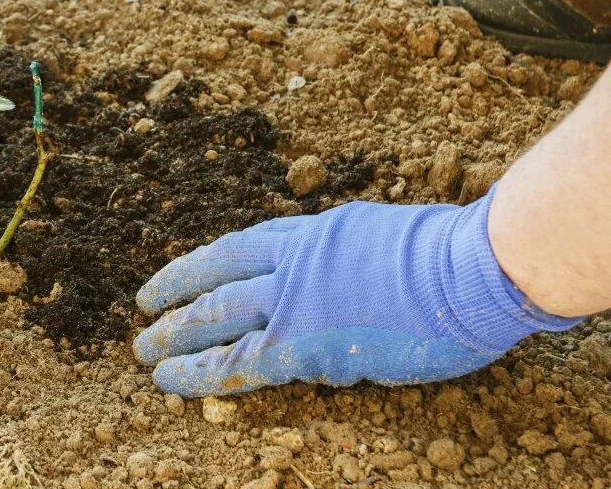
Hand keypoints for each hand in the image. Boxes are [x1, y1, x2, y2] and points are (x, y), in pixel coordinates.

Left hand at [134, 191, 579, 396]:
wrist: (472, 268)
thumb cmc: (453, 255)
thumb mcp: (385, 237)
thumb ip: (350, 256)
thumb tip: (343, 274)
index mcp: (314, 233)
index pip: (243, 246)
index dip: (205, 262)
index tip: (183, 273)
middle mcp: (292, 260)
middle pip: (217, 276)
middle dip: (176, 294)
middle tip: (144, 309)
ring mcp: (293, 299)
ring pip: (214, 315)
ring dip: (174, 334)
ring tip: (142, 350)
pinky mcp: (302, 344)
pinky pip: (236, 361)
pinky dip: (197, 372)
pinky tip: (168, 381)